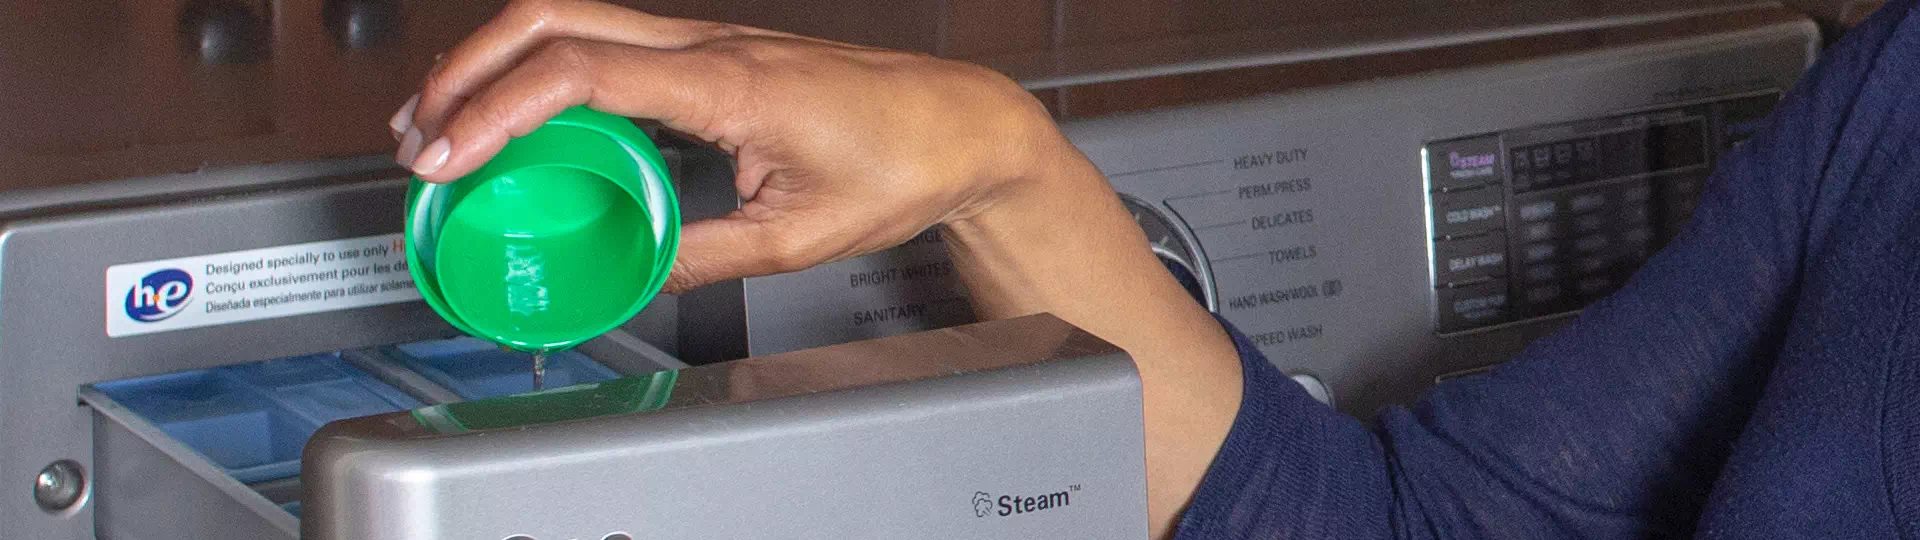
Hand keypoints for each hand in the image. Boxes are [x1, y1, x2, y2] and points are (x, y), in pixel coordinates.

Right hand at [389, 0, 1061, 293]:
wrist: (958, 123)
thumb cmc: (901, 163)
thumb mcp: (799, 237)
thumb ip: (702, 256)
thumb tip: (629, 273)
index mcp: (729, 83)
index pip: (583, 71)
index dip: (498, 109)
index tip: (448, 155)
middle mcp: (710, 44)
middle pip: (555, 18)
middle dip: (468, 69)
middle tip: (419, 135)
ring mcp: (708, 40)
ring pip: (575, 19)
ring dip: (499, 63)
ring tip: (449, 126)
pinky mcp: (711, 53)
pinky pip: (609, 43)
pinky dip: (547, 71)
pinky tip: (526, 119)